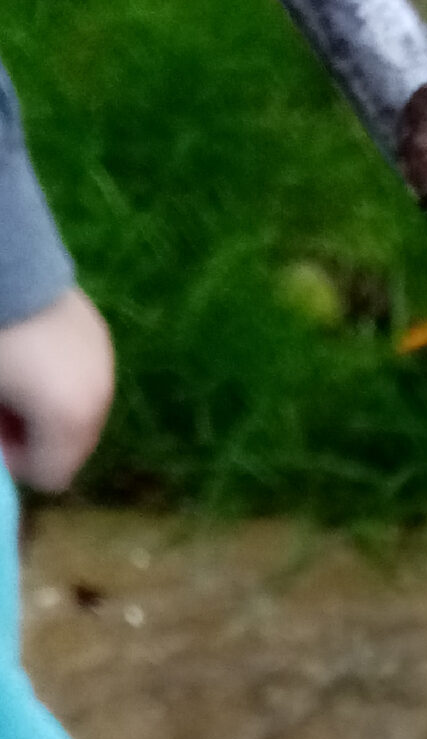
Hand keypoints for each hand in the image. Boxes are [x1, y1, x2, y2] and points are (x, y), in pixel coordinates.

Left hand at [0, 288, 113, 491]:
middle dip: (36, 438)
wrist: (5, 263)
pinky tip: (34, 354)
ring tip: (19, 381)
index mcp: (67, 420)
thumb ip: (1, 437)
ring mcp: (104, 369)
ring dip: (50, 410)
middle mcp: (97, 401)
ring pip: (81, 416)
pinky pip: (84, 381)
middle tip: (4, 410)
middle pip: (72, 450)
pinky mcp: (101, 342)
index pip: (51, 476)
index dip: (18, 462)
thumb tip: (6, 454)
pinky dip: (61, 380)